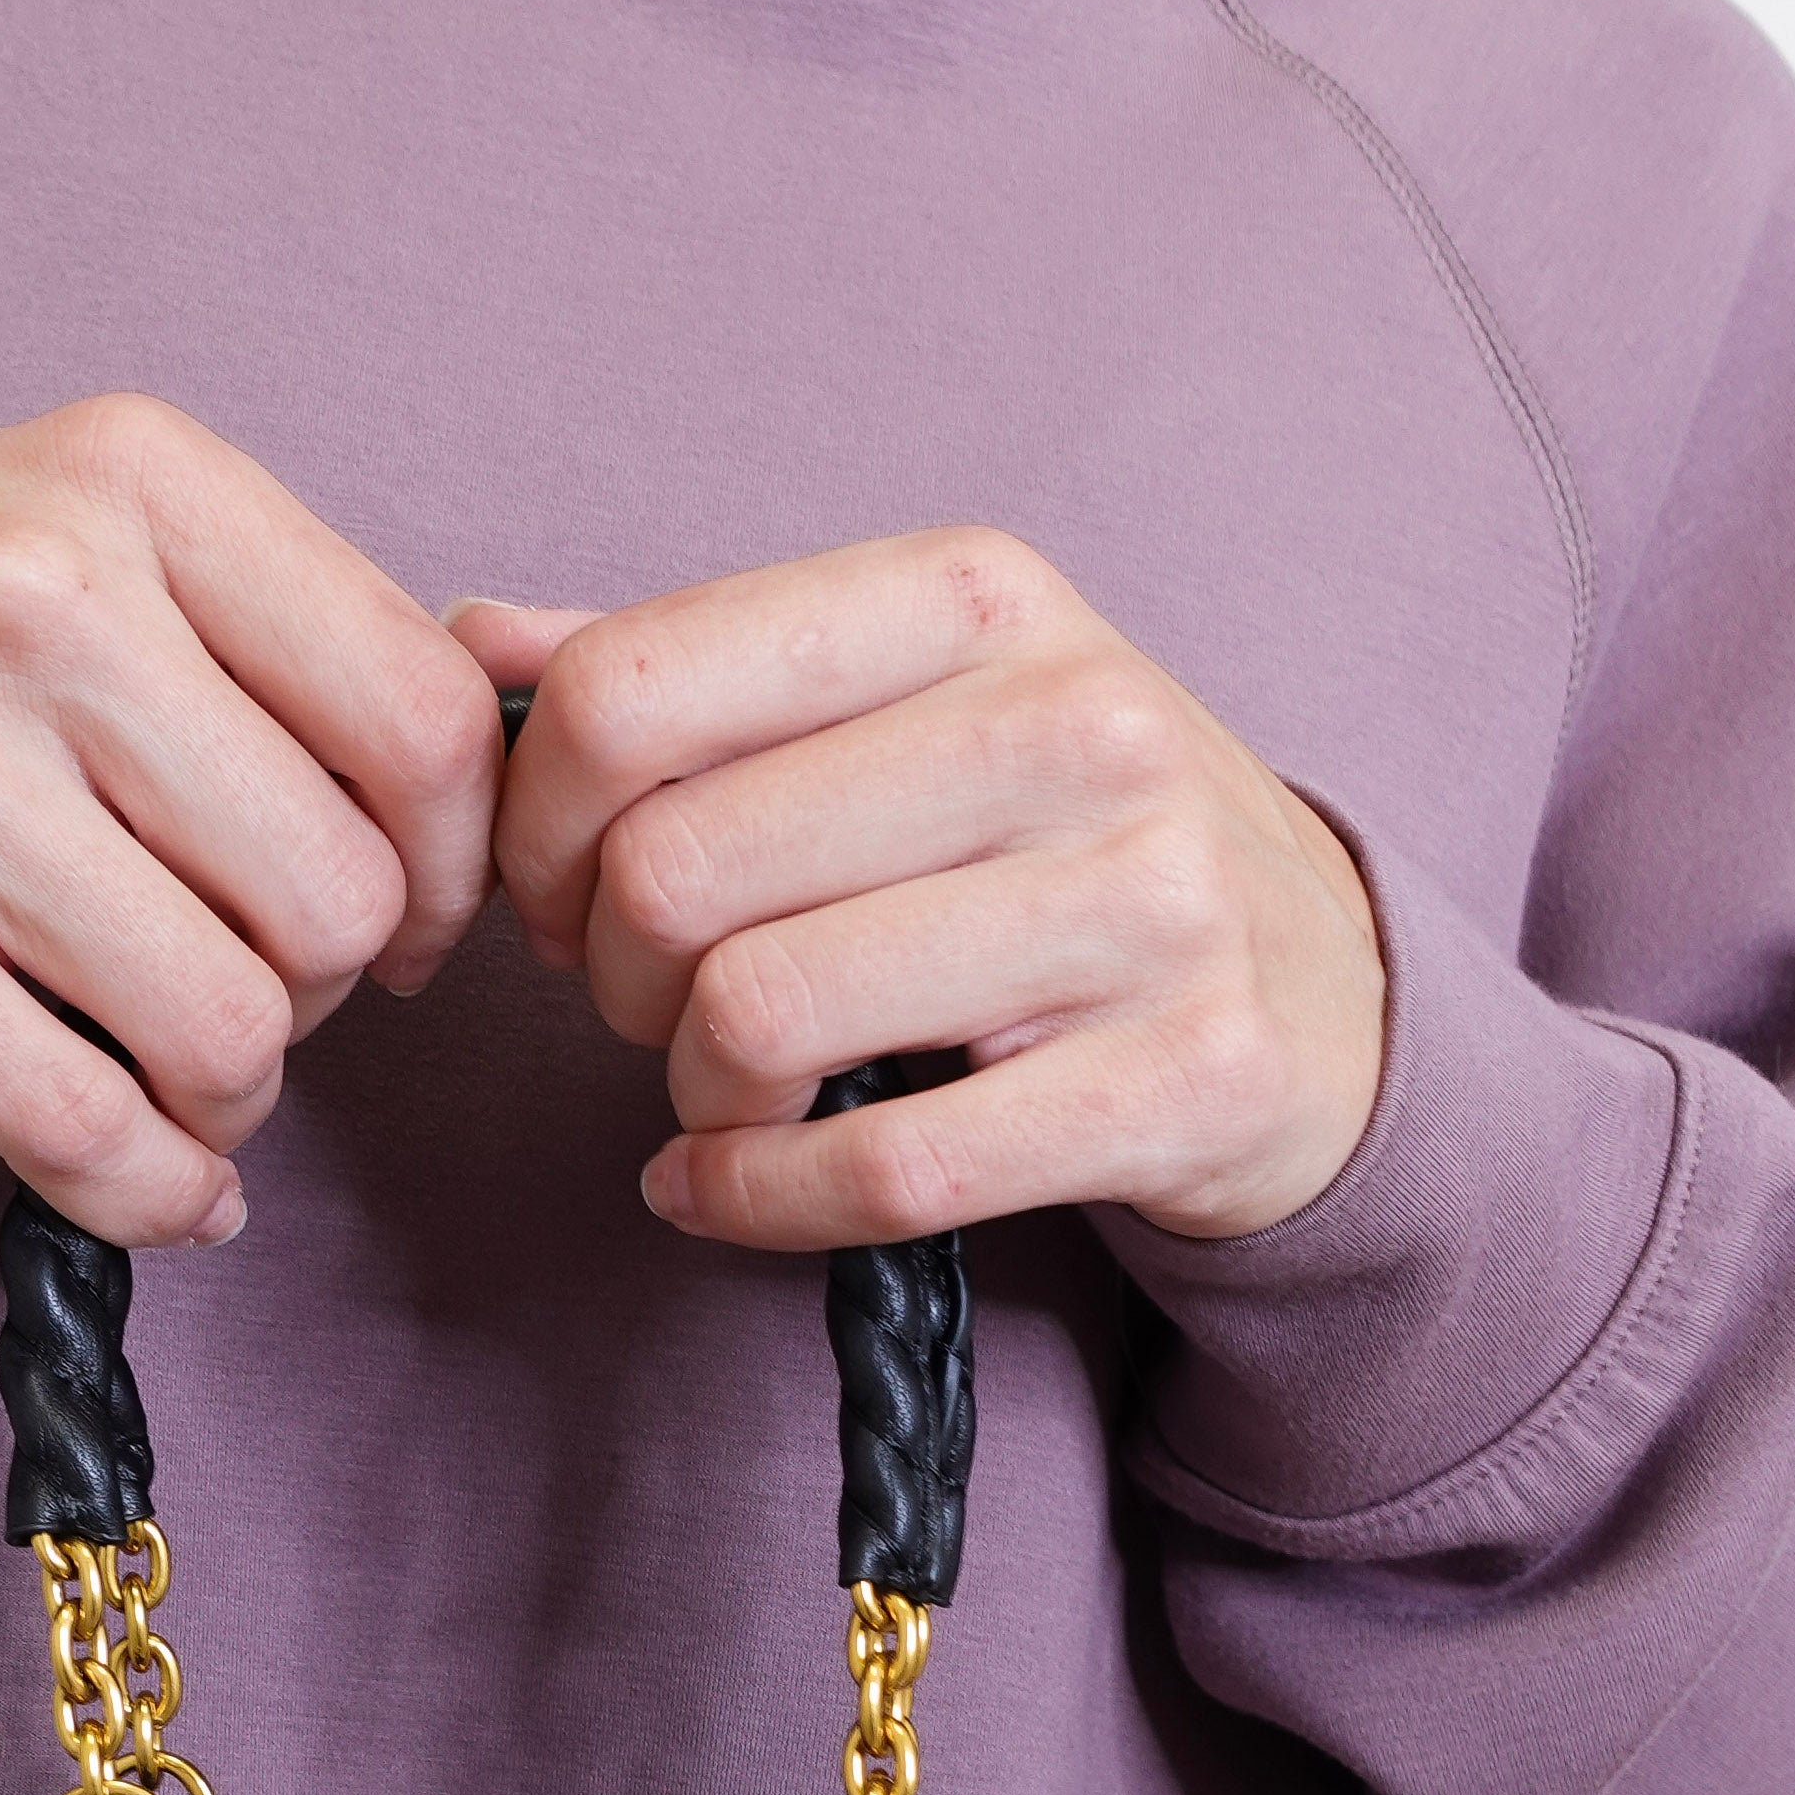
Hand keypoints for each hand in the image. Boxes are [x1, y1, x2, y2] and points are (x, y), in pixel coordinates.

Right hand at [0, 399, 504, 1245]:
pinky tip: (145, 1179)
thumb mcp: (60, 541)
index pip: (415, 713)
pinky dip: (145, 1191)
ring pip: (224, 1025)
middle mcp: (23, 589)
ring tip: (172, 1078)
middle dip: (318, 994)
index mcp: (123, 475)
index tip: (399, 918)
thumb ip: (264, 637)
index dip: (445, 863)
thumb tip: (485, 798)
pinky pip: (79, 1125)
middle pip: (332, 895)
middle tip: (245, 995)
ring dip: (225, 1098)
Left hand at [462, 533, 1384, 1249]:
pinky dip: (751, 1200)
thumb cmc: (1055, 836)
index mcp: (976, 594)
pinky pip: (880, 1172)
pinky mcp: (1184, 1080)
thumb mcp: (901, 700)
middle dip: (608, 971)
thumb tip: (468, 647)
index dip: (535, 821)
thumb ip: (687, 673)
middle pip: (672, 869)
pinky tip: (726, 1185)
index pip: (629, 689)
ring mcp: (1148, 904)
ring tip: (722, 1086)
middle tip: (647, 999)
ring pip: (760, 1018)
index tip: (559, 888)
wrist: (1326, 986)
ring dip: (691, 1090)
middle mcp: (1077, 723)